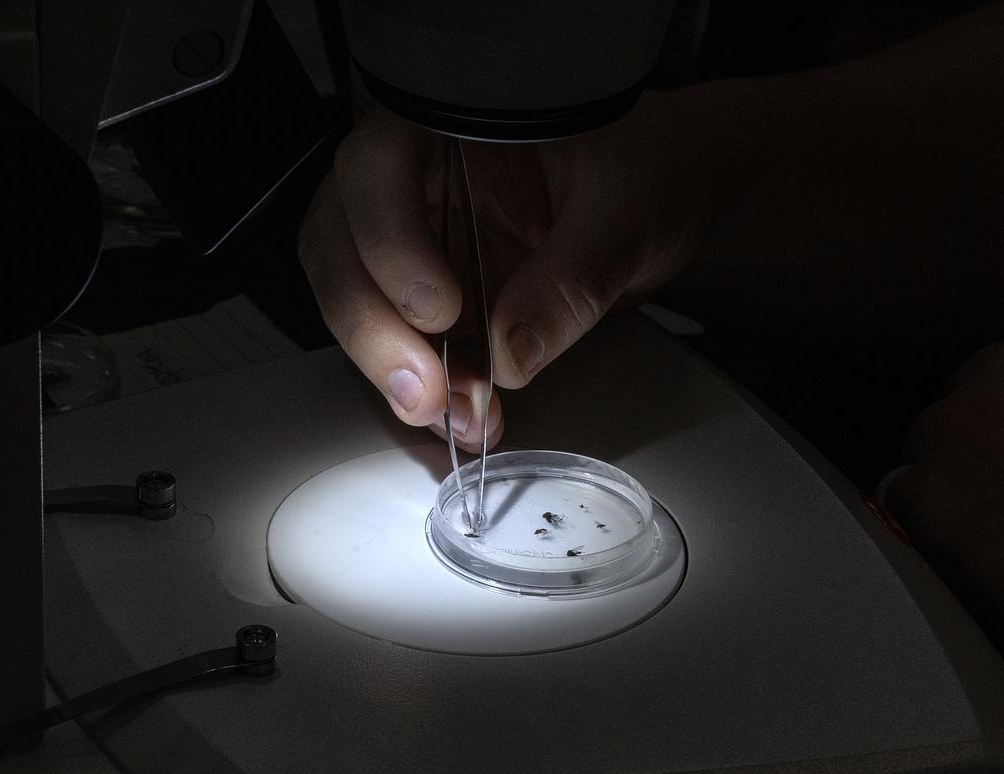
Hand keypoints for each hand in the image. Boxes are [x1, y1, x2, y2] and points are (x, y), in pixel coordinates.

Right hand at [298, 94, 718, 450]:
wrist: (663, 199)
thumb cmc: (646, 173)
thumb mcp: (627, 216)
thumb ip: (571, 280)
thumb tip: (509, 354)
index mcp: (450, 123)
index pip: (374, 167)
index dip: (388, 241)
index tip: (442, 307)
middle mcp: (413, 178)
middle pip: (339, 243)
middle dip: (371, 326)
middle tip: (426, 391)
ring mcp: (415, 238)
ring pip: (353, 298)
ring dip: (390, 368)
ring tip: (458, 417)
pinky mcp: (429, 293)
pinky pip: (398, 340)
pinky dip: (423, 386)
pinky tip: (464, 419)